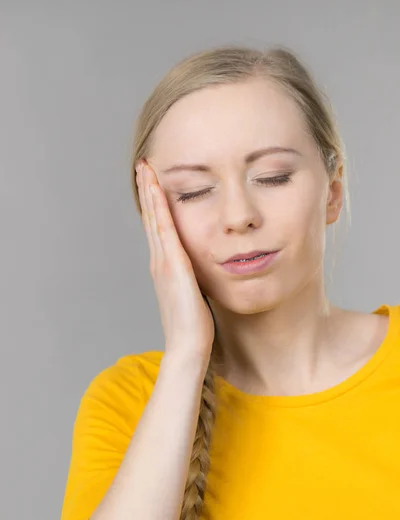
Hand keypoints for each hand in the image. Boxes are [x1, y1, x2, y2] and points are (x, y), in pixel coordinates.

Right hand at [135, 160, 214, 359]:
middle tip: (143, 166)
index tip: (153, 183)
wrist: (188, 346)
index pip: (158, 228)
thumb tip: (200, 272)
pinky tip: (157, 188)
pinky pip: (164, 228)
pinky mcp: (173, 265)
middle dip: (147, 190)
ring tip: (145, 168)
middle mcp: (160, 261)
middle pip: (151, 218)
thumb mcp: (194, 295)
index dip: (154, 205)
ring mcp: (163, 262)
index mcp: (166, 267)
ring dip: (149, 191)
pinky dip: (159, 207)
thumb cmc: (194, 326)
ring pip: (154, 218)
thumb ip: (193, 279)